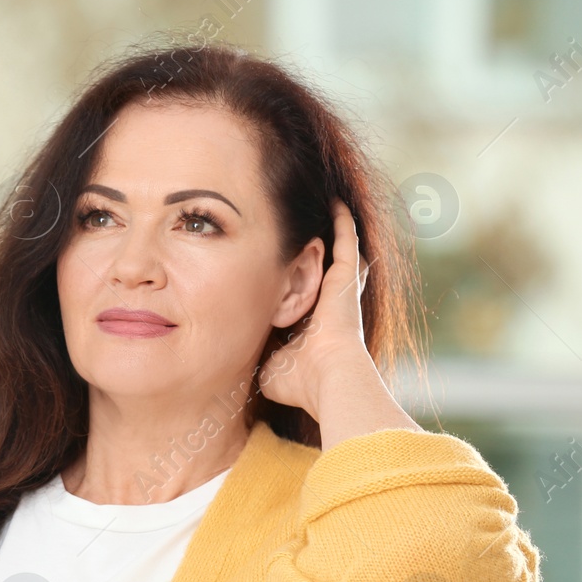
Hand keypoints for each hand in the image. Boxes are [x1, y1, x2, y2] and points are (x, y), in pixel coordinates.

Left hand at [259, 198, 371, 421]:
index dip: (295, 285)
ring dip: (330, 230)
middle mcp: (332, 305)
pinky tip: (332, 201)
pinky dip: (341, 220)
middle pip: (324, 270)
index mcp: (314, 326)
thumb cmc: (298, 381)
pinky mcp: (346, 277)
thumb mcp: (268, 368)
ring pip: (337, 251)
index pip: (303, 298)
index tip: (281, 271)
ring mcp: (342, 289)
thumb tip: (235, 361)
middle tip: (307, 230)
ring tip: (319, 206)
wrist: (327, 377)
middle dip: (316, 252)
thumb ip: (254, 360)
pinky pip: (345, 240)